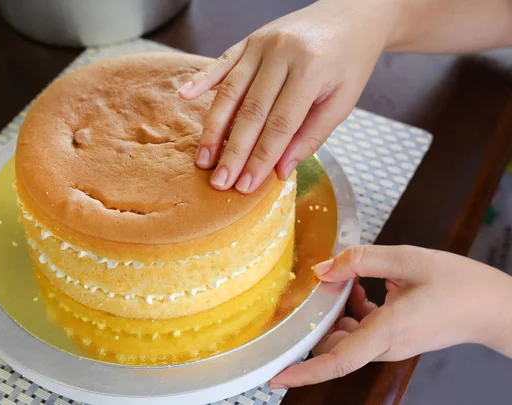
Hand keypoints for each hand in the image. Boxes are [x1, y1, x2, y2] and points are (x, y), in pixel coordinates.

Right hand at [177, 0, 396, 192]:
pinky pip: (222, 62)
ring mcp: (262, 44)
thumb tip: (280, 170)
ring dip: (214, 128)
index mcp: (311, 71)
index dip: (260, 158)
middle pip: (250, 112)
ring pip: (231, 91)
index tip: (245, 185)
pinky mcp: (250, 39)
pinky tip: (185, 97)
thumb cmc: (349, 60)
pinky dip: (202, 79)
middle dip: (233, 151)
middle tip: (219, 181)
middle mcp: (282, 55)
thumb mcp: (343, 101)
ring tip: (203, 158)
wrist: (352, 13)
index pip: (280, 125)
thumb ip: (312, 135)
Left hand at [269, 245, 511, 388]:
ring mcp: (389, 344)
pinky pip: (361, 328)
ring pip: (345, 333)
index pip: (337, 361)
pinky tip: (362, 285)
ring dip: (338, 309)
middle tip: (321, 286)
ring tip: (349, 279)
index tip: (274, 376)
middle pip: (334, 342)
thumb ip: (361, 261)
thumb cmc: (459, 285)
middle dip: (319, 318)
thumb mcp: (408, 260)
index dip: (303, 371)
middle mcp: (385, 345)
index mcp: (387, 332)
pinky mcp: (394, 337)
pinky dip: (354, 308)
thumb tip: (323, 269)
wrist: (493, 307)